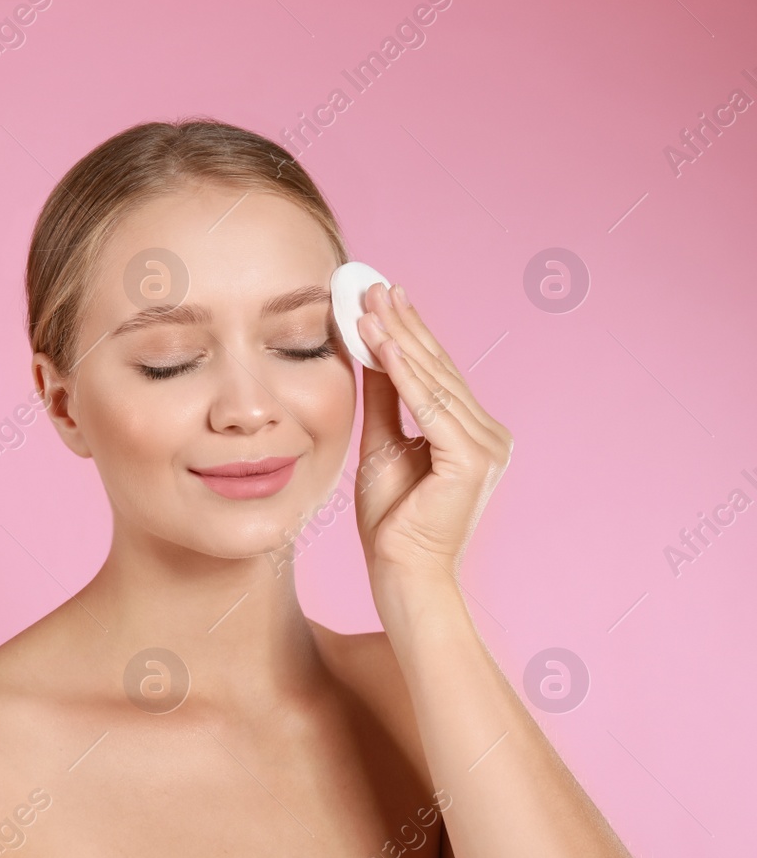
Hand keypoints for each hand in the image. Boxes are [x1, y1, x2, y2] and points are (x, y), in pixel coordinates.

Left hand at [352, 283, 511, 583]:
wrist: (402, 573)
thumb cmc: (393, 521)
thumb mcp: (382, 444)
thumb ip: (384, 400)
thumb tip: (372, 353)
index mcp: (472, 432)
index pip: (436, 372)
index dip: (408, 332)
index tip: (380, 296)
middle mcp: (488, 434)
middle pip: (438, 368)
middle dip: (403, 323)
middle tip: (372, 283)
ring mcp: (487, 446)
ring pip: (433, 380)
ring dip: (398, 338)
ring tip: (368, 302)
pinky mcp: (472, 458)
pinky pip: (430, 404)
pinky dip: (402, 371)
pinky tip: (378, 341)